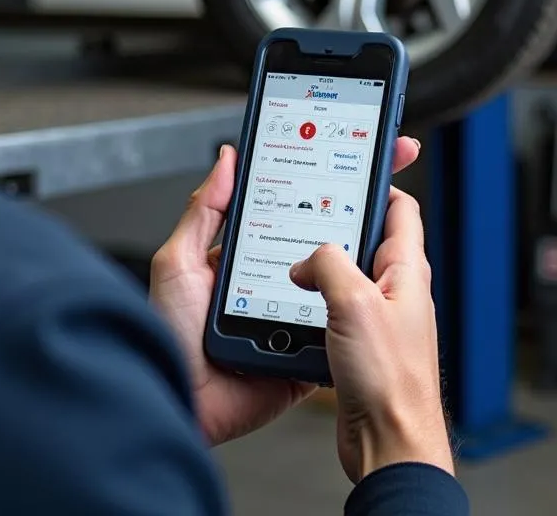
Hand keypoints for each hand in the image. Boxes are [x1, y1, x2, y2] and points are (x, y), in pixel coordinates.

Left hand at [149, 137, 421, 446]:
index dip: (317, 183)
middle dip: (355, 211)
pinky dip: (355, 315)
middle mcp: (275, 279)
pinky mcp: (304, 353)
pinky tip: (372, 291)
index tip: (347, 152)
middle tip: (385, 179)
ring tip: (389, 227)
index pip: (288, 208)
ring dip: (361, 263)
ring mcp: (293, 315)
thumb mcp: (177, 262)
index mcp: (247, 252)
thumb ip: (203, 211)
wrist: (179, 404)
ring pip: (336, 282)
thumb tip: (227, 160)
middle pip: (322, 239)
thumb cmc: (167, 336)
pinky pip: (336, 329)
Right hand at [290, 186, 452, 483]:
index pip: (399, 207)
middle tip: (307, 211)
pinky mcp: (359, 342)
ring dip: (318, 265)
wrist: (389, 443)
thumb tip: (308, 258)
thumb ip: (328, 264)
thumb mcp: (354, 303)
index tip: (353, 164)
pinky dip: (312, 298)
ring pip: (345, 272)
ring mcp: (378, 316)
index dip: (377, 181)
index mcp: (406, 270)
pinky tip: (293, 301)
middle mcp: (395, 289)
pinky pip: (333, 305)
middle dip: (334, 224)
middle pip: (365, 237)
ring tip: (294, 258)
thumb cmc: (391, 383)